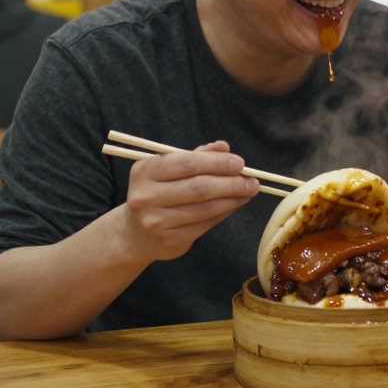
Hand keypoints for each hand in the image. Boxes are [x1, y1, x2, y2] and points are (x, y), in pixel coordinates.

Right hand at [120, 141, 258, 262]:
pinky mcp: (170, 240)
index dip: (217, 163)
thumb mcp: (169, 169)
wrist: (135, 233)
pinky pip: (206, 224)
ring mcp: (156, 221)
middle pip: (199, 187)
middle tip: (252, 180)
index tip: (239, 163)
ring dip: (233, 199)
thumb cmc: (158, 192)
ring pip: (206, 208)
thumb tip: (224, 147)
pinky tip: (235, 204)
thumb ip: (196, 156)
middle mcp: (146, 197)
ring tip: (248, 191)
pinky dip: (225, 212)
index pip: (187, 163)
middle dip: (231, 182)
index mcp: (145, 171)